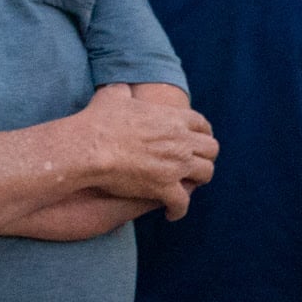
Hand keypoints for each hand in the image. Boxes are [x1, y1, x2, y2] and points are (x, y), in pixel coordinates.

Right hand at [76, 83, 217, 220]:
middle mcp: (181, 140)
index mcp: (173, 118)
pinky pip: (182, 203)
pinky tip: (170, 213)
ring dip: (198, 181)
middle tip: (195, 165)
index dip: (203, 134)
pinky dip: (178, 210)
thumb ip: (123, 90)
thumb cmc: (99, 121)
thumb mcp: (113, 95)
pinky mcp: (165, 187)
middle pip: (212, 149)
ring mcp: (176, 164)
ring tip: (187, 186)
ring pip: (206, 174)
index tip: (198, 141)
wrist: (90, 148)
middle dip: (206, 157)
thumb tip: (120, 88)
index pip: (202, 124)